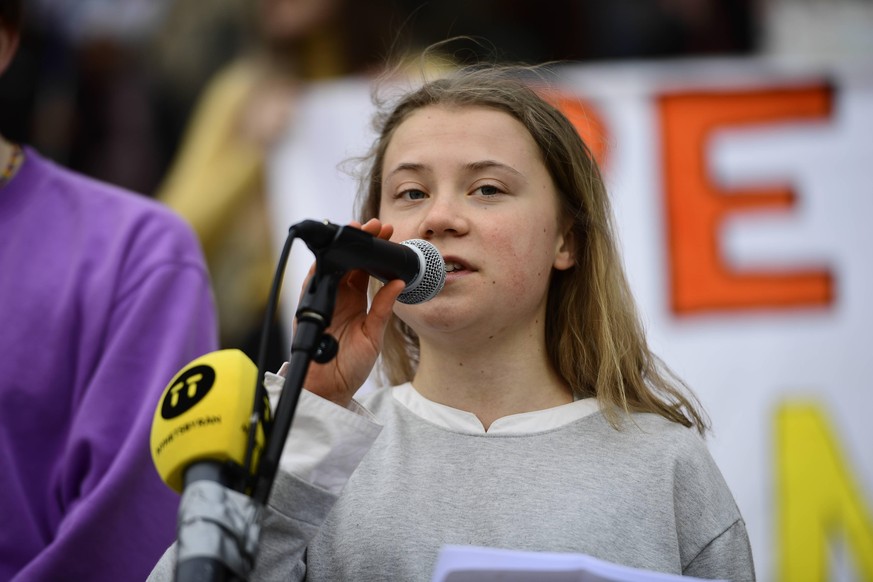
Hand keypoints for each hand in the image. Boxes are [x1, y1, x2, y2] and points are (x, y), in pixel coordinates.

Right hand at [298, 219, 404, 405]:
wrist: (330, 387)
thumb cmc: (352, 364)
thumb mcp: (374, 334)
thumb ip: (383, 308)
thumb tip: (398, 283)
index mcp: (356, 300)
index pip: (365, 268)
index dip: (375, 250)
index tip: (387, 233)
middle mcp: (340, 296)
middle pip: (349, 261)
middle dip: (360, 241)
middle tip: (374, 225)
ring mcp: (324, 300)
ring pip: (331, 266)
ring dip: (342, 248)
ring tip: (357, 231)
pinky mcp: (310, 308)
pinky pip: (313, 283)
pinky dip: (320, 267)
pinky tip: (331, 255)